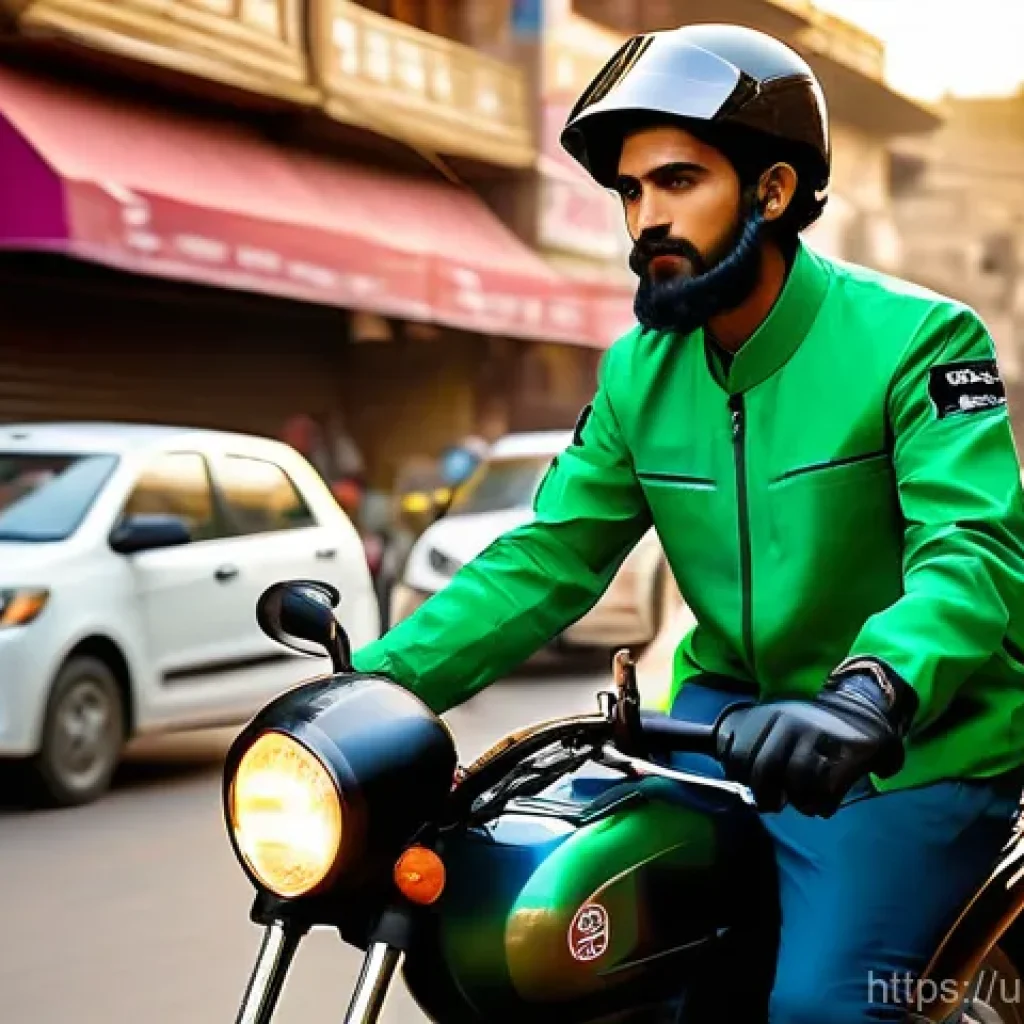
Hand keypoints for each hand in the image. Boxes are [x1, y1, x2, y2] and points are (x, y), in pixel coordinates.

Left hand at [715, 659, 917, 816]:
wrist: (865, 708)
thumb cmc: (812, 728)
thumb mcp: (775, 724)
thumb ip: (750, 745)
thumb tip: (730, 774)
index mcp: (766, 715)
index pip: (735, 754)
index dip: (740, 778)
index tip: (751, 787)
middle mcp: (788, 721)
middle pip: (762, 771)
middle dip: (766, 797)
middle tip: (775, 802)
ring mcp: (816, 735)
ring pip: (794, 784)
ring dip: (799, 801)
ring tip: (805, 800)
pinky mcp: (844, 753)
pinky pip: (823, 792)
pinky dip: (822, 805)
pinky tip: (825, 800)